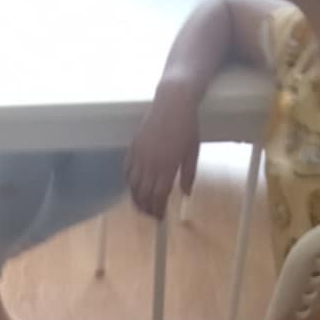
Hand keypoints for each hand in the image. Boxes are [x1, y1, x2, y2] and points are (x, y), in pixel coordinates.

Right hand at [126, 87, 202, 219]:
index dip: (158, 209)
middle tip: (151, 214)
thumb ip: (189, 174)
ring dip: (135, 199)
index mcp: (167, 167)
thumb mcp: (193, 152)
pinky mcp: (133, 147)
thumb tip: (186, 194)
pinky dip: (128, 182)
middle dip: (146, 208)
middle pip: (143, 195)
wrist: (173, 102)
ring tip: (140, 205)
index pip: (159, 196)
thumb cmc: (187, 126)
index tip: (160, 217)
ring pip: (132, 185)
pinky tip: (132, 186)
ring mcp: (140, 156)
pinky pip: (126, 170)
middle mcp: (151, 164)